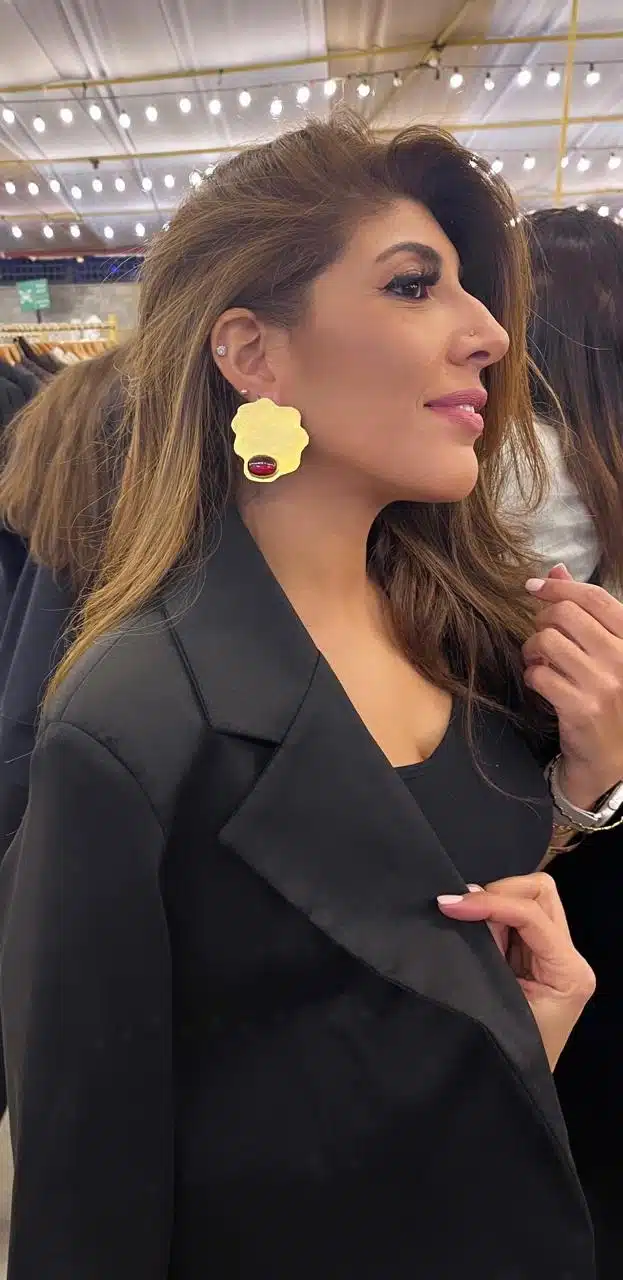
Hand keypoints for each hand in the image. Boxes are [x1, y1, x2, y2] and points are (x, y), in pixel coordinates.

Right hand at [438, 874, 594, 1069]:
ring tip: (462, 921)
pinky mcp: (535, 958)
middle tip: (460, 911)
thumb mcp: (497, 1005)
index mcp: (569, 973)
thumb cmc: (509, 1059)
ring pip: (529, 899)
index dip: (490, 901)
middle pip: (540, 893)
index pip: (532, 913)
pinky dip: (490, 915)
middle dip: (498, 892)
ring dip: (493, 903)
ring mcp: (554, 956)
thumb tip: (464, 904)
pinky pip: (515, 919)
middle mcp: (569, 958)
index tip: (448, 906)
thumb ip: (484, 952)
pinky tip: (470, 928)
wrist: (515, 1094)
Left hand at [522, 563, 622, 807]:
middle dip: (542, 621)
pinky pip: (538, 674)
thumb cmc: (612, 702)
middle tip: (542, 637)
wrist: (615, 762)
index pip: (595, 597)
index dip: (560, 586)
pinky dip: (532, 676)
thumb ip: (587, 611)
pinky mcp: (580, 708)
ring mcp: (604, 685)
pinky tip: (540, 684)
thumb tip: (557, 570)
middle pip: (566, 615)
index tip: (534, 587)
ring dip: (532, 649)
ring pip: (547, 642)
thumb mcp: (609, 653)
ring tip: (539, 662)